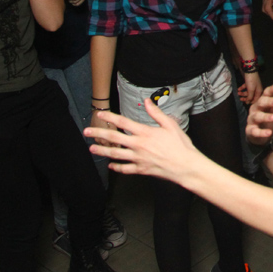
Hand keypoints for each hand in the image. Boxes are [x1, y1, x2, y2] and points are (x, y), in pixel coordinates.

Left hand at [86, 101, 202, 180]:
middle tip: (86, 132)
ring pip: (115, 154)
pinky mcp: (141, 169)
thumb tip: (147, 101)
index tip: (101, 114)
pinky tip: (111, 165)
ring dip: (102, 151)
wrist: (185, 166)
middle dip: (98, 134)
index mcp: (145, 132)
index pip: (123, 123)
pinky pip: (125, 169)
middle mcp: (138, 145)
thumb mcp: (170, 125)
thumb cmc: (180, 145)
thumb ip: (156, 113)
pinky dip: (116, 167)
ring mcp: (138, 158)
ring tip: (92, 149)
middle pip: (114, 138)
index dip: (110, 117)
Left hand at [238, 72, 263, 104]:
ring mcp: (253, 86)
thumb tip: (247, 103)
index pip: (256, 100)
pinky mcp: (249, 83)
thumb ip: (249, 97)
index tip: (245, 103)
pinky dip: (242, 88)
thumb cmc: (251, 81)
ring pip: (248, 92)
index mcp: (259, 92)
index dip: (250, 102)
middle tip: (240, 99)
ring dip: (242, 93)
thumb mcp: (251, 90)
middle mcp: (257, 90)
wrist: (250, 70)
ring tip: (238, 93)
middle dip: (245, 98)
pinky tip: (238, 89)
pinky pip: (245, 87)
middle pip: (251, 96)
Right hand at [246, 84, 272, 144]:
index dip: (271, 90)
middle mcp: (256, 108)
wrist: (261, 136)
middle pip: (261, 103)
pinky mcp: (250, 130)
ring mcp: (252, 119)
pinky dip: (261, 132)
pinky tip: (269, 132)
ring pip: (257, 116)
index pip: (266, 93)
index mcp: (263, 101)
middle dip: (268, 102)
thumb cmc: (270, 119)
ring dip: (265, 117)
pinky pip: (255, 131)